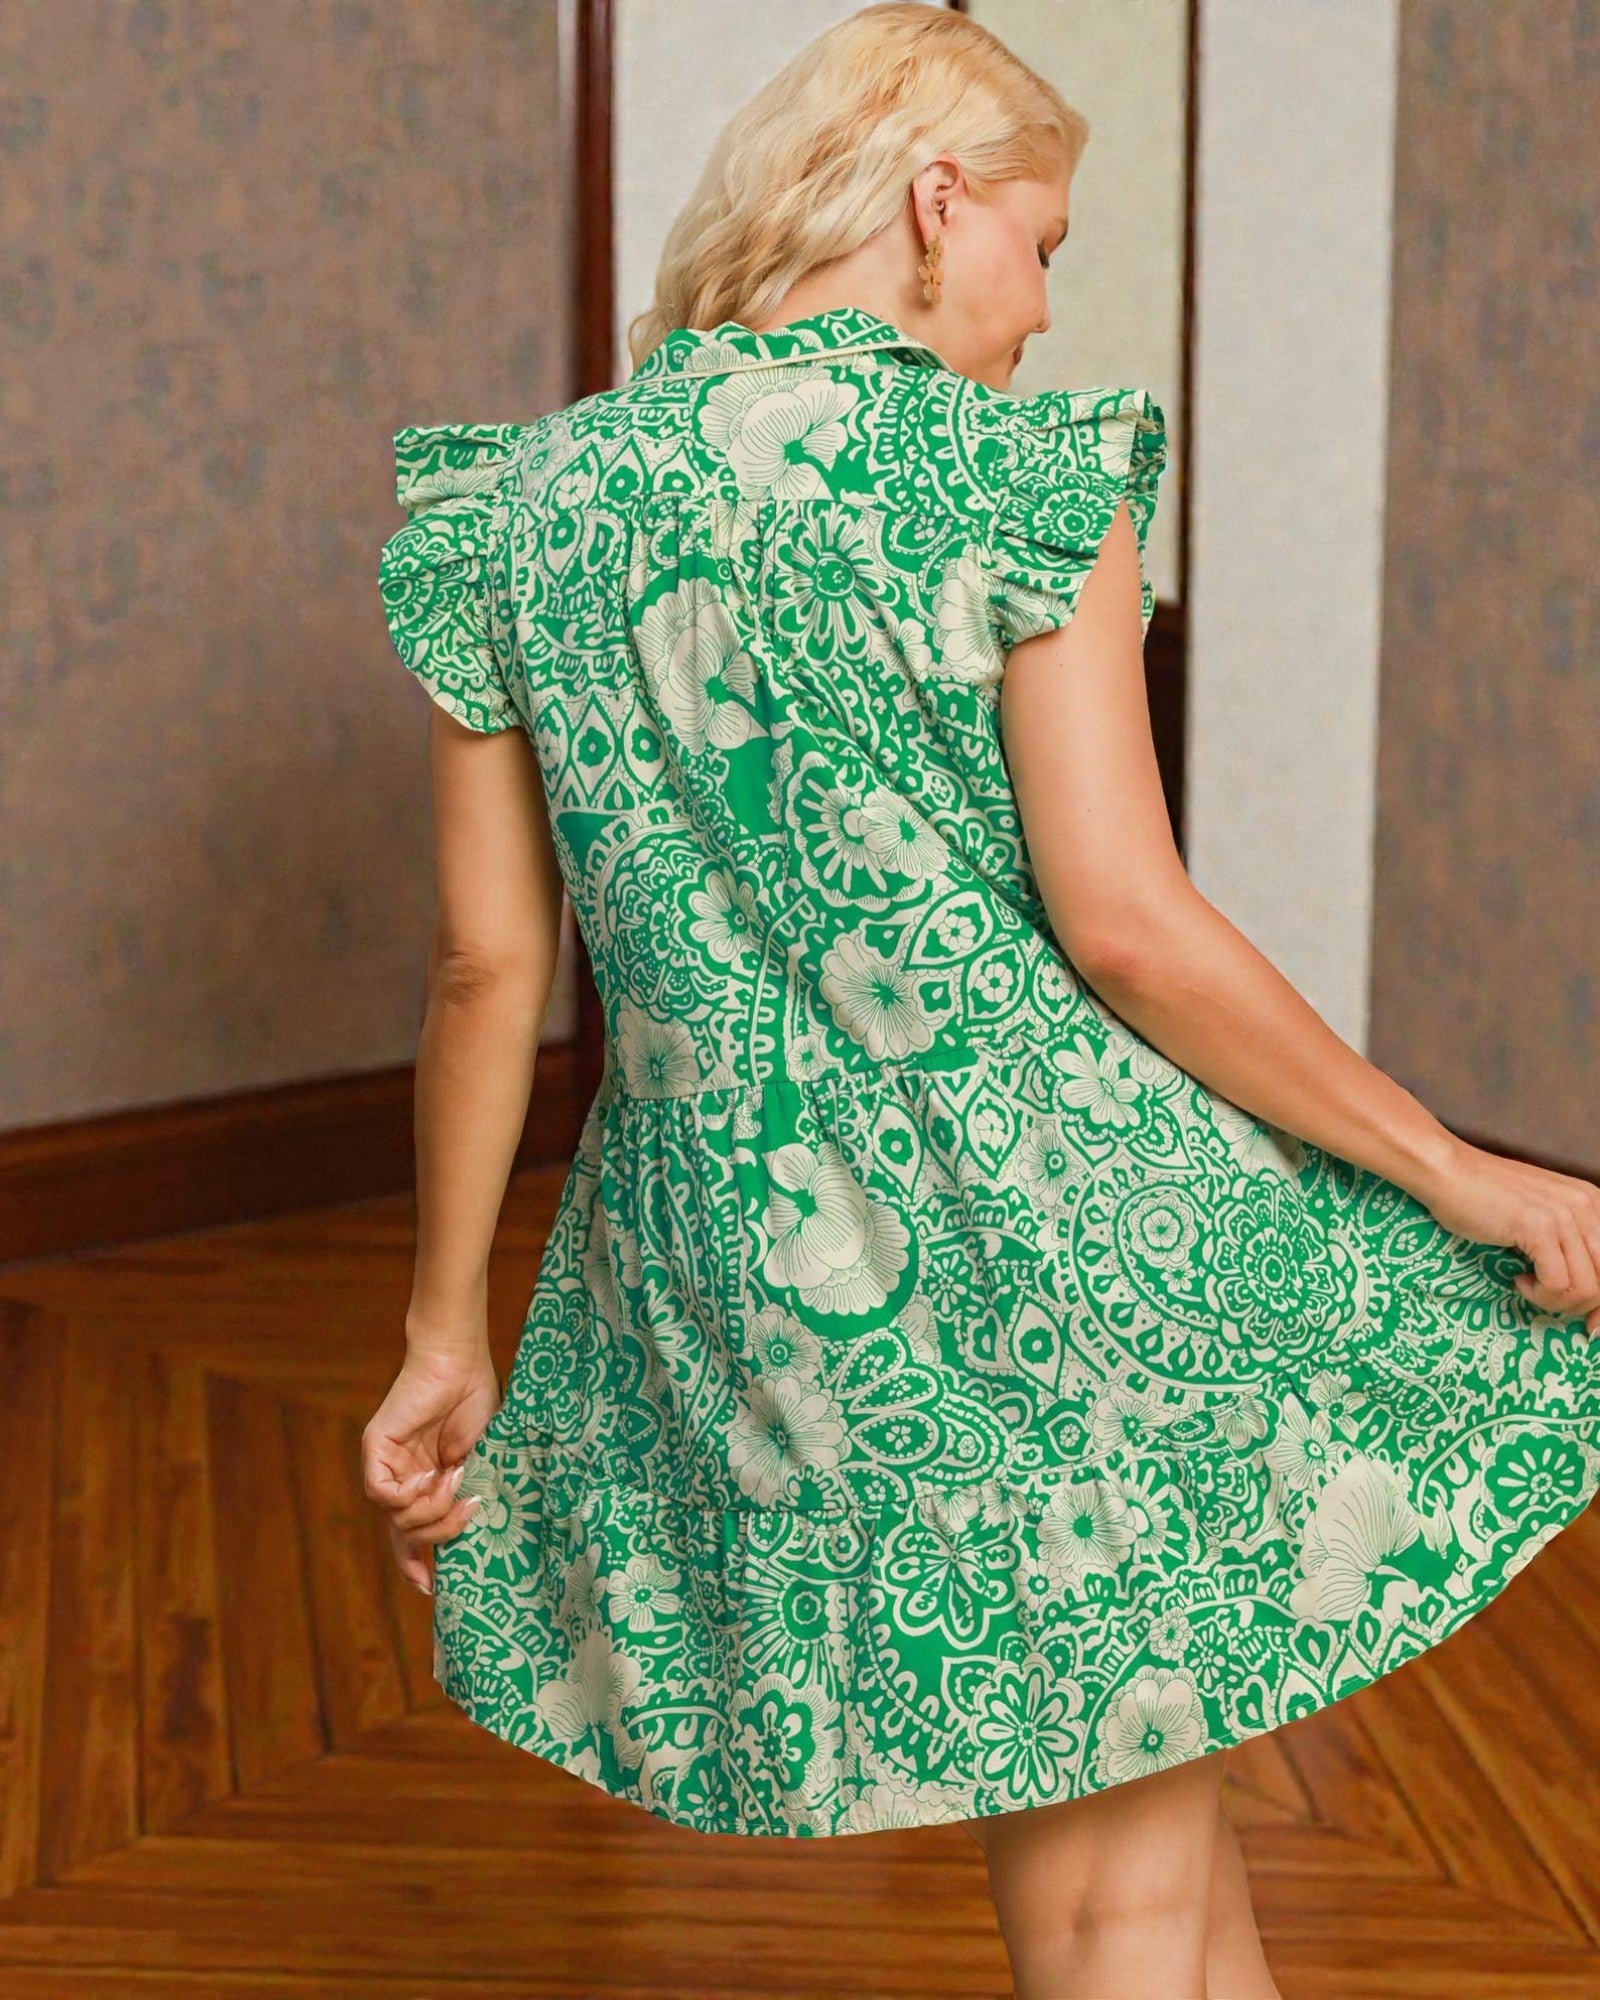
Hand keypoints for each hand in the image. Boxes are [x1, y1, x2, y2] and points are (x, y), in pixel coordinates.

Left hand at [361, 1346, 501, 1593]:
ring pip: (396, 1519)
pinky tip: (428, 1477)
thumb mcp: (483, 1460)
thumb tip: (473, 1529)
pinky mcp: (375, 1448)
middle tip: (468, 1509)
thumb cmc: (476, 1401)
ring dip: (430, 1510)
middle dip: (441, 1532)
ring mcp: (388, 1465)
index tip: (430, 1589)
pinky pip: (380, 1494)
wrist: (460, 1363)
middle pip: (407, 1534)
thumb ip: (470, 1493)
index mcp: (428, 1483)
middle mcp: (404, 1479)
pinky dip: (405, 1496)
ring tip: (453, 1481)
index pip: (412, 1535)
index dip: (417, 1564)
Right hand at [1412, 1136, 1599, 1334]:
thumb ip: (1568, 1243)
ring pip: (1586, 1287)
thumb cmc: (1485, 1196)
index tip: (1589, 1323)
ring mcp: (1563, 1215)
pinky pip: (1556, 1284)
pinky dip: (1537, 1293)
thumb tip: (1590, 1304)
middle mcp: (1586, 1205)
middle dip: (1581, 1305)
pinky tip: (1517, 1279)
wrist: (1447, 1172)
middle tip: (1549, 1303)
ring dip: (1555, 1301)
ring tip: (1528, 1287)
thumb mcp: (1541, 1214)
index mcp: (1592, 1202)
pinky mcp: (1537, 1227)